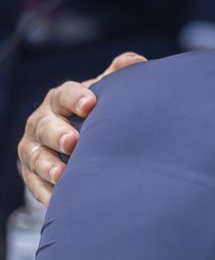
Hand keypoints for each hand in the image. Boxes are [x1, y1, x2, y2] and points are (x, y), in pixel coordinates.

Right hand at [17, 52, 146, 204]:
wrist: (79, 137)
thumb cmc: (95, 112)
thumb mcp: (105, 92)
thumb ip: (118, 75)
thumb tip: (137, 61)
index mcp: (61, 99)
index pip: (64, 94)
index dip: (75, 98)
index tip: (90, 104)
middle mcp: (43, 120)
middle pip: (44, 125)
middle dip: (58, 133)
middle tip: (74, 142)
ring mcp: (34, 147)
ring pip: (34, 155)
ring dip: (47, 165)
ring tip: (62, 175)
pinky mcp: (31, 172)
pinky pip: (33, 183)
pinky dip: (45, 190)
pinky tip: (57, 198)